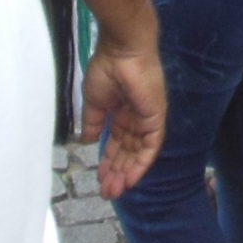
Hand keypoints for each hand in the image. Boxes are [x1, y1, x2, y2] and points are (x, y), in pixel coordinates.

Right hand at [80, 40, 165, 199]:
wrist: (121, 50)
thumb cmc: (106, 69)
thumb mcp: (94, 102)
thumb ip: (92, 122)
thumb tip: (86, 141)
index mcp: (121, 111)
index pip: (117, 142)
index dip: (108, 161)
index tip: (98, 179)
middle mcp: (136, 117)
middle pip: (128, 151)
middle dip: (117, 172)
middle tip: (106, 192)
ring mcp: (147, 117)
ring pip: (138, 153)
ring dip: (127, 173)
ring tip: (114, 191)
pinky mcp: (156, 117)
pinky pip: (151, 146)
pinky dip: (141, 164)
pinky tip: (130, 179)